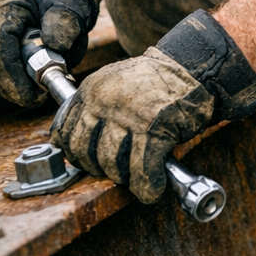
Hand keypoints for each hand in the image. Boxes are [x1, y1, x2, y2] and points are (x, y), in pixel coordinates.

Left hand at [51, 49, 213, 202]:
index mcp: (92, 90)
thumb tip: (81, 147)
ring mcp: (128, 115)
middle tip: (116, 170)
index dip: (75, 153)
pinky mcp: (154, 129)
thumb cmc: (156, 81)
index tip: (87, 160)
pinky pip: (142, 170)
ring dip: (125, 178)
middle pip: (85, 152)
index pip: (64, 133)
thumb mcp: (114, 83)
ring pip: (111, 164)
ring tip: (137, 178)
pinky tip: (154, 188)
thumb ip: (95, 109)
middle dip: (99, 168)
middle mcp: (104, 101)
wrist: (191, 67)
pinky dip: (147, 186)